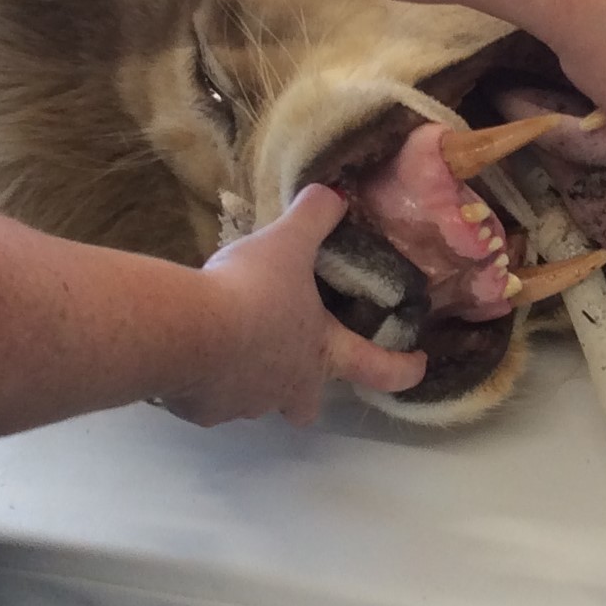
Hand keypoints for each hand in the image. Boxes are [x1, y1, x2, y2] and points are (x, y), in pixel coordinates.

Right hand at [161, 185, 424, 425]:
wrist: (187, 332)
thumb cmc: (252, 290)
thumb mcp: (288, 242)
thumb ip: (315, 216)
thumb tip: (335, 194)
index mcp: (322, 353)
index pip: (378, 369)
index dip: (403, 369)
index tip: (418, 363)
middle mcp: (288, 389)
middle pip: (306, 406)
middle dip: (304, 390)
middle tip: (293, 362)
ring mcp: (244, 405)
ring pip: (255, 398)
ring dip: (248, 374)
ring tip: (228, 338)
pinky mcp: (203, 411)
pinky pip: (211, 397)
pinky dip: (207, 378)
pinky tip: (194, 349)